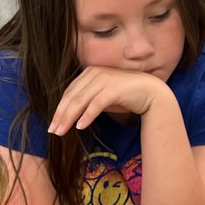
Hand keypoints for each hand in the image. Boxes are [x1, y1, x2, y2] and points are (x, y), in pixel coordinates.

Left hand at [49, 66, 172, 135]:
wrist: (151, 92)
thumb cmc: (126, 95)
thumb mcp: (103, 95)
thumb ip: (89, 98)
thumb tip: (72, 112)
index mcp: (89, 73)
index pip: (69, 92)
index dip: (59, 108)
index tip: (53, 124)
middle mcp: (94, 73)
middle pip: (72, 97)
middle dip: (61, 115)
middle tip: (53, 131)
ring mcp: (104, 80)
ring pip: (80, 101)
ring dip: (69, 118)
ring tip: (61, 132)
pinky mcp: (113, 89)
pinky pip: (95, 104)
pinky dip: (87, 116)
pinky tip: (80, 126)